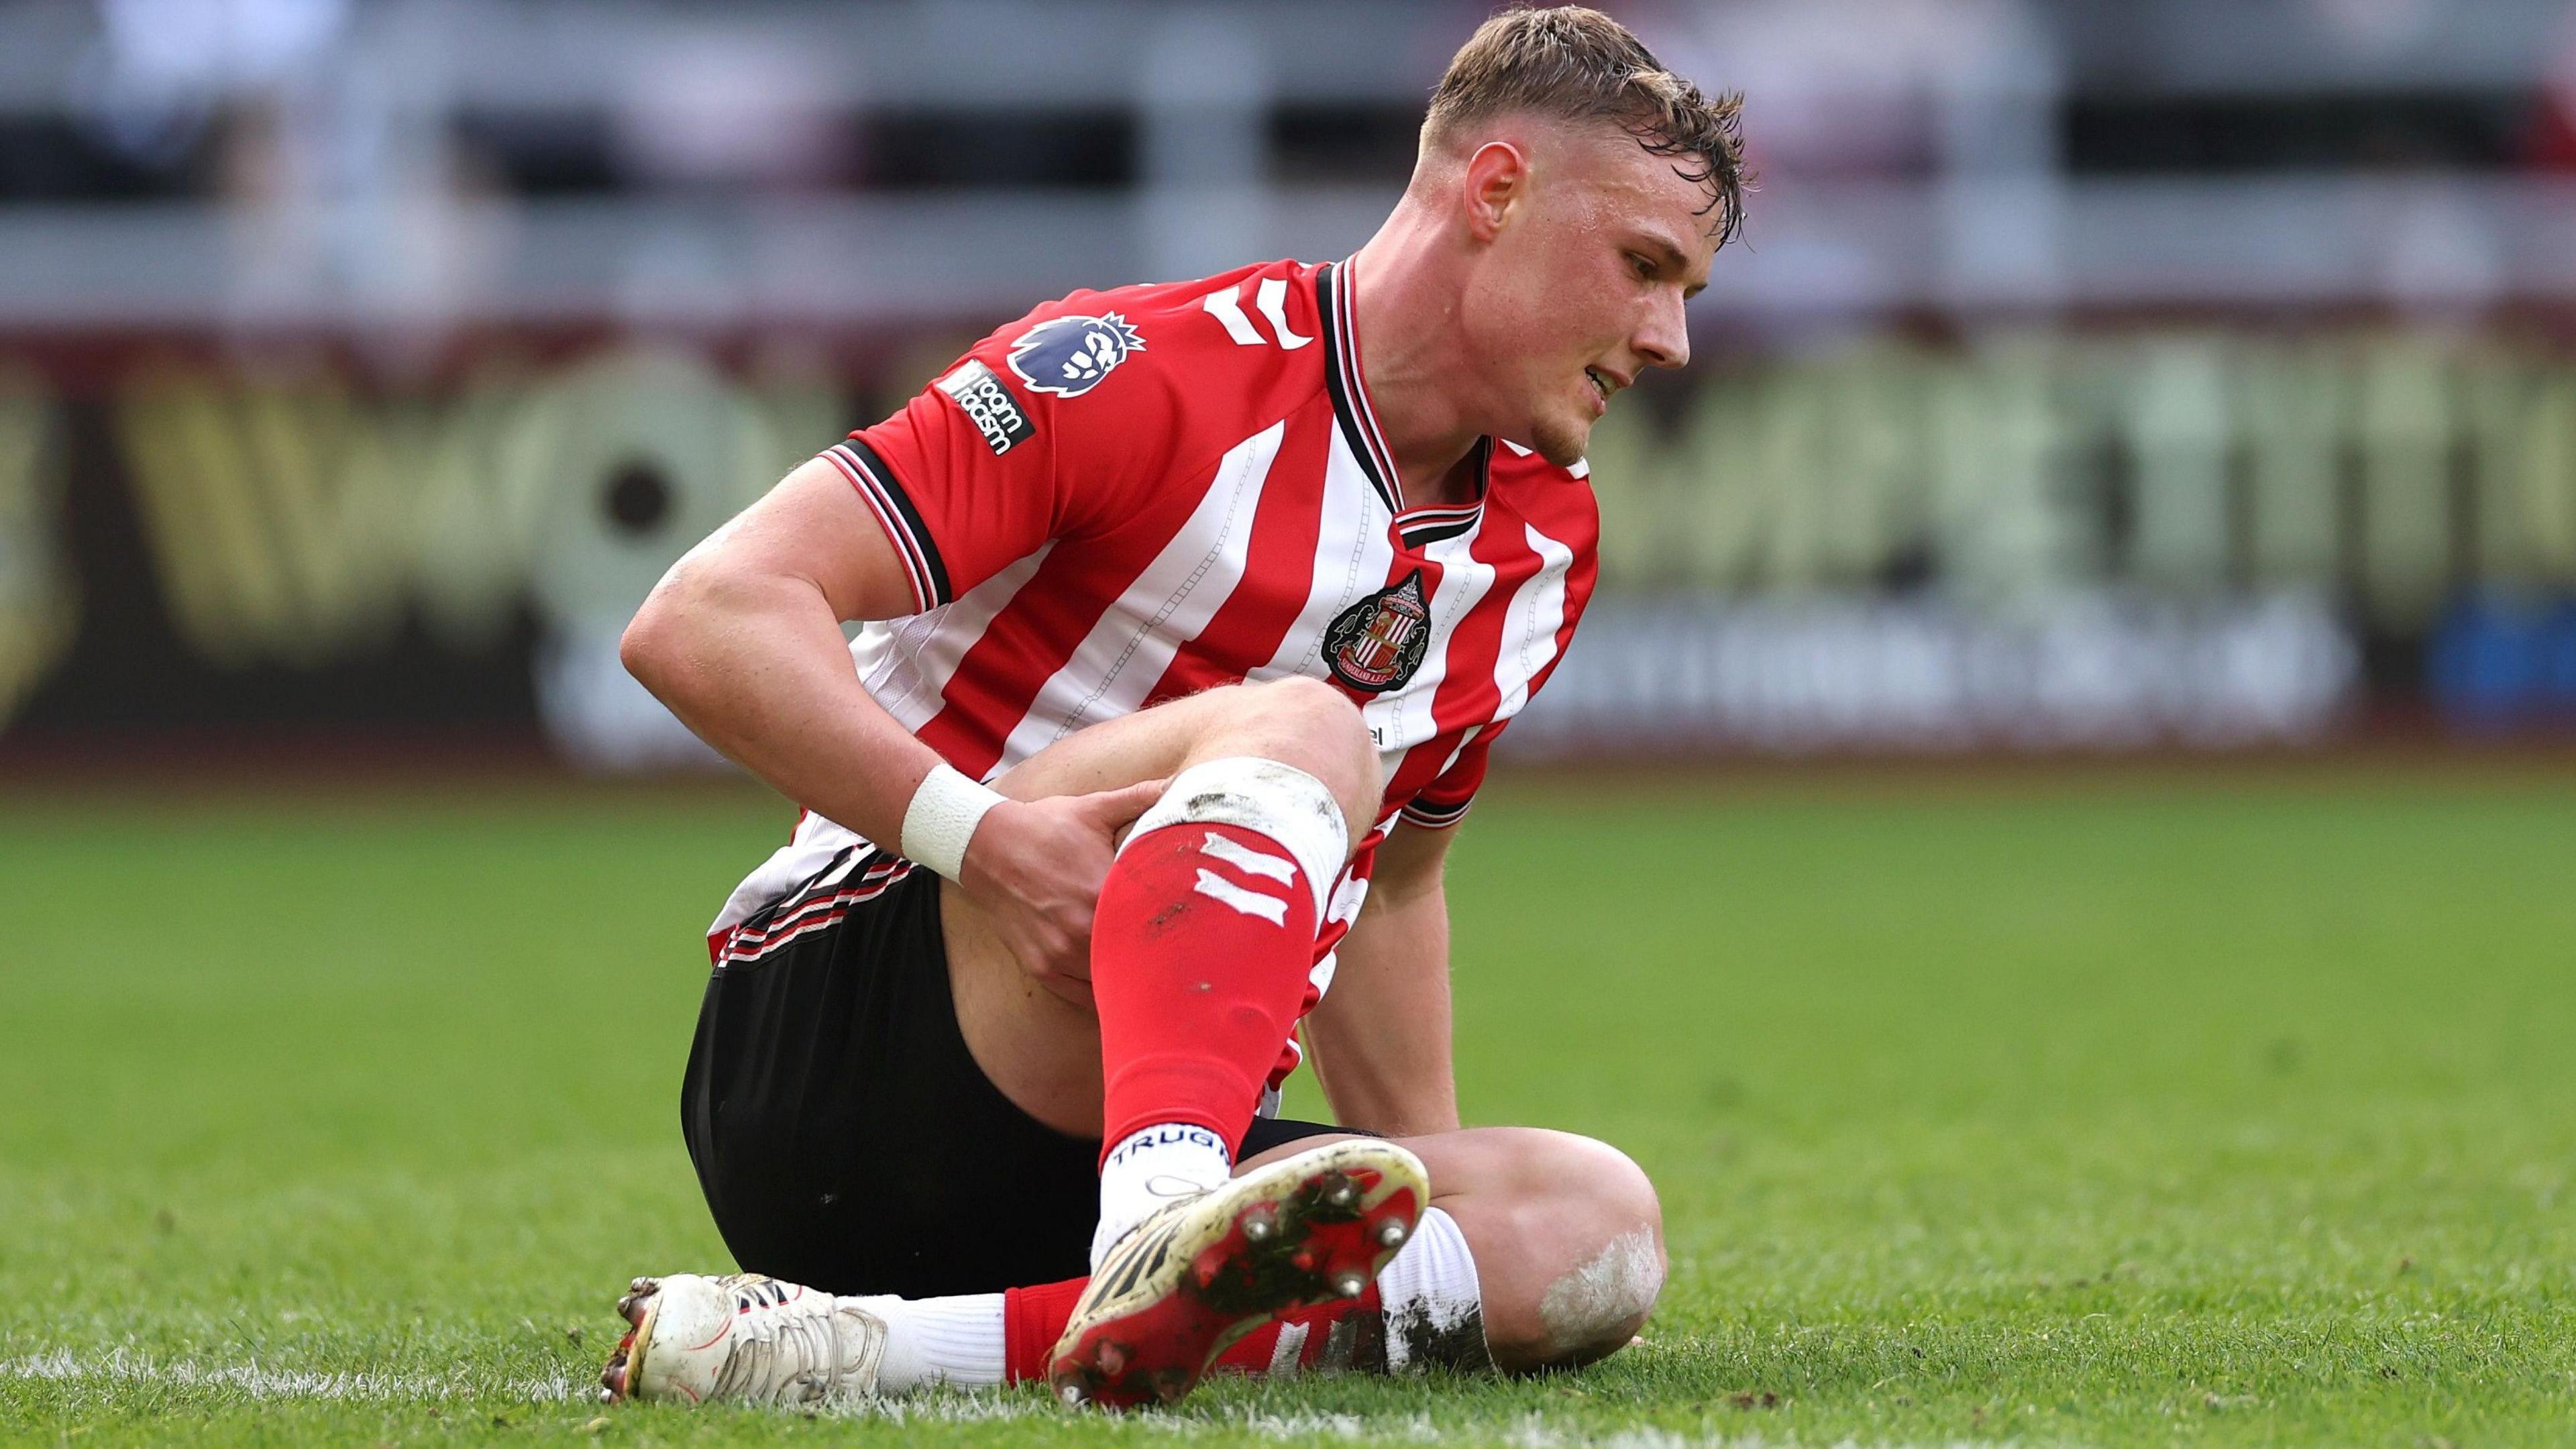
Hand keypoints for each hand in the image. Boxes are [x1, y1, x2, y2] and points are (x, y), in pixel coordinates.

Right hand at [956, 778, 1166, 1006]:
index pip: (1153, 924)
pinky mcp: (1041, 968)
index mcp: (1102, 892)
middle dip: (1158, 959)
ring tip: (1155, 974)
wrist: (985, 846)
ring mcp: (1059, 953)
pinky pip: (1081, 995)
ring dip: (1130, 977)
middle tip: (1183, 959)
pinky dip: (1100, 990)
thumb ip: (1142, 797)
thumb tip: (1182, 782)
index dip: (1178, 930)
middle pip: (1136, 960)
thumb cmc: (1044, 826)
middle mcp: (1081, 929)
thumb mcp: (1094, 808)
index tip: (1196, 931)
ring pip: (1110, 981)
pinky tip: (1117, 980)